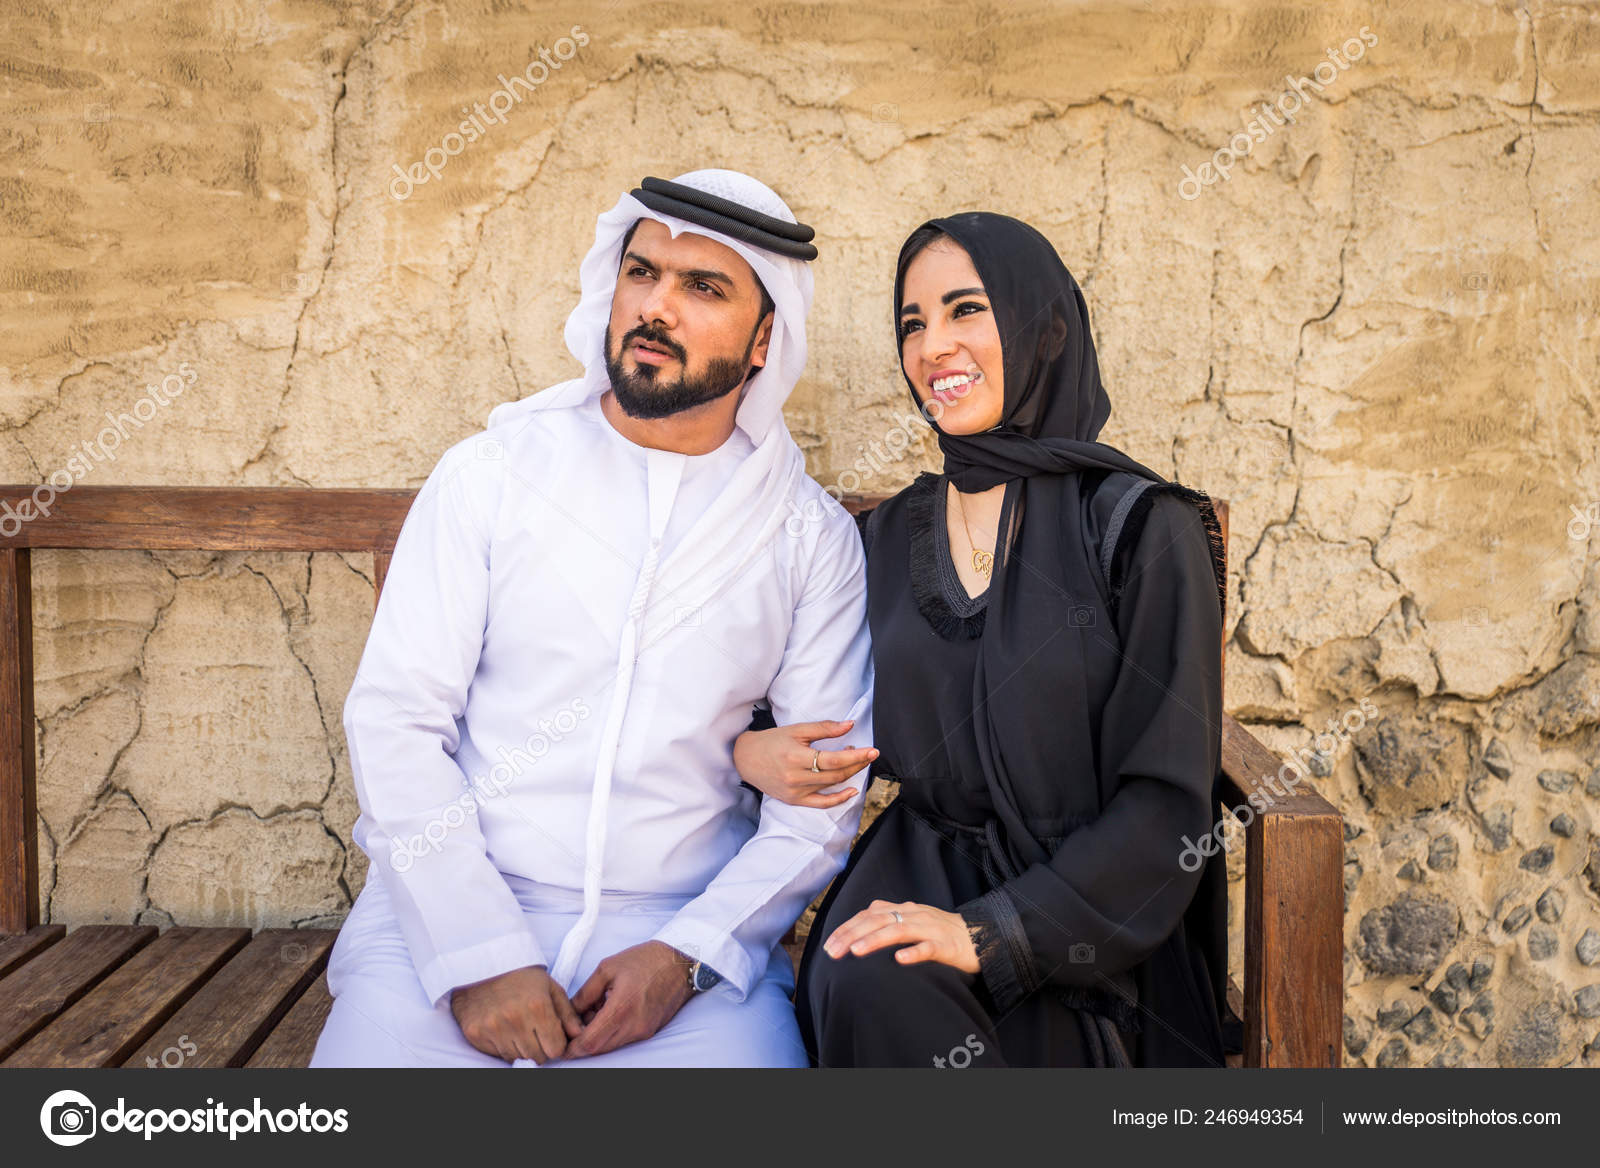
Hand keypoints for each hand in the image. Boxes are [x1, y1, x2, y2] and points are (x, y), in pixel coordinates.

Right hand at [448, 964, 582, 1063]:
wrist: (480, 968)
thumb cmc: (520, 978)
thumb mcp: (549, 988)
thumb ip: (568, 1014)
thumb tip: (580, 1035)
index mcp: (537, 1006)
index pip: (555, 1049)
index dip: (556, 1044)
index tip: (552, 1035)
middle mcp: (514, 1019)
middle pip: (538, 1057)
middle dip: (541, 1048)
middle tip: (535, 1032)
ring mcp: (493, 1028)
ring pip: (518, 1058)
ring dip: (522, 1049)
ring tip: (519, 1028)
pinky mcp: (476, 1034)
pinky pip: (499, 1056)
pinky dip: (505, 1047)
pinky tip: (504, 1029)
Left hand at [564, 941, 694, 1058]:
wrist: (680, 962)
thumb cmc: (645, 960)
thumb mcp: (607, 968)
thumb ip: (585, 993)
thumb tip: (570, 1012)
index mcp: (621, 1009)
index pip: (590, 1042)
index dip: (572, 1048)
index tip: (562, 1043)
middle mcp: (633, 1026)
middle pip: (599, 1048)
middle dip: (582, 1042)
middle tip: (575, 1024)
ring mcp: (643, 1031)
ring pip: (611, 1045)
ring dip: (597, 1037)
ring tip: (594, 1012)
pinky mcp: (650, 1030)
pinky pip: (624, 1039)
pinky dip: (611, 1032)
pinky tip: (610, 1012)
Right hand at [732, 718, 877, 807]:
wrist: (746, 759)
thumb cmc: (772, 741)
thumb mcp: (796, 729)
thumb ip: (824, 728)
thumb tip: (850, 725)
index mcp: (796, 756)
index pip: (833, 759)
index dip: (856, 756)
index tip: (873, 750)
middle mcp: (796, 777)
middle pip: (835, 774)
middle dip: (857, 764)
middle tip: (869, 754)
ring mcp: (795, 791)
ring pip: (831, 786)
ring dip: (850, 774)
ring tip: (856, 761)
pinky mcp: (794, 800)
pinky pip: (821, 804)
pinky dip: (838, 799)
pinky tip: (851, 791)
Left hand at [822, 899, 979, 974]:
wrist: (983, 936)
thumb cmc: (944, 932)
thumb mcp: (915, 920)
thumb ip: (892, 918)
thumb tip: (863, 922)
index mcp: (906, 909)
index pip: (870, 914)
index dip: (848, 927)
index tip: (828, 944)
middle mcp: (915, 915)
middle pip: (878, 920)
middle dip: (852, 934)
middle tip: (832, 952)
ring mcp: (931, 929)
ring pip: (899, 930)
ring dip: (875, 940)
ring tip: (855, 952)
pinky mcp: (948, 946)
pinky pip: (929, 948)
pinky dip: (914, 952)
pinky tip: (899, 960)